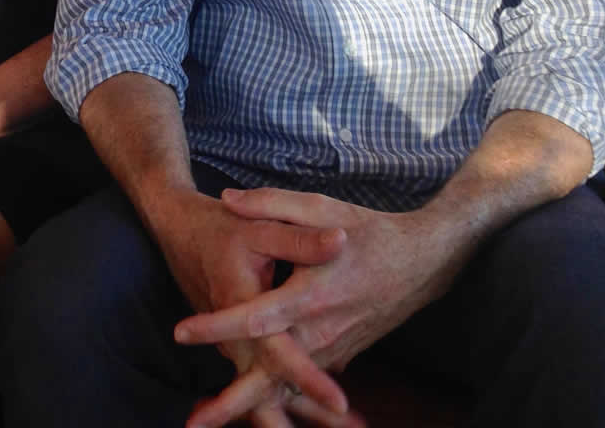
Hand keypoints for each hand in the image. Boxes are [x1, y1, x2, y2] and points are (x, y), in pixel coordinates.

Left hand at [177, 188, 463, 426]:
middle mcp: (321, 331)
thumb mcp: (322, 206)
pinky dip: (275, 398)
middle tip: (192, 424)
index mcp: (311, 294)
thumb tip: (226, 198)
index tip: (181, 331)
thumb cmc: (370, 231)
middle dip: (232, 403)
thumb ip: (271, 204)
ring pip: (285, 388)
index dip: (216, 325)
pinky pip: (302, 384)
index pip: (256, 317)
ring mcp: (332, 349)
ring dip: (249, 407)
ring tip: (206, 421)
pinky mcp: (339, 356)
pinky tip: (245, 407)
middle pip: (269, 376)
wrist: (424, 261)